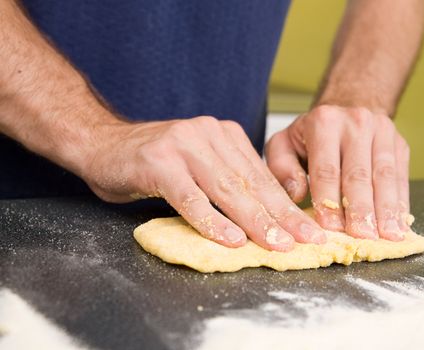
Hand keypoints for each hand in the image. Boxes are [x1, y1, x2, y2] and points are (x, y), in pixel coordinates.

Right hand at [81, 116, 326, 250]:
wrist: (101, 143)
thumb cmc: (153, 162)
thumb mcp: (199, 165)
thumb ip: (226, 181)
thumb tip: (264, 217)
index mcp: (224, 135)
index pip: (262, 176)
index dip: (286, 206)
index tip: (308, 230)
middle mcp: (209, 134)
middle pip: (251, 183)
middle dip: (281, 217)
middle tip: (305, 242)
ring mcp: (184, 146)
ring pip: (227, 190)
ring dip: (254, 222)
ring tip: (277, 245)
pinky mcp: (160, 163)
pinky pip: (191, 198)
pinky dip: (212, 221)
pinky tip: (230, 241)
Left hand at [265, 105, 409, 240]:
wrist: (346, 108)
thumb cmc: (310, 135)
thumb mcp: (283, 144)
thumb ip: (282, 167)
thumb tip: (297, 193)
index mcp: (323, 123)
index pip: (326, 169)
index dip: (329, 201)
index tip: (331, 228)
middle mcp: (355, 123)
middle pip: (358, 175)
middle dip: (361, 210)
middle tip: (362, 237)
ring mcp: (382, 131)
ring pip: (384, 176)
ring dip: (387, 209)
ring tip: (387, 236)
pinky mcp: (399, 143)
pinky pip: (401, 176)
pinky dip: (401, 203)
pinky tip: (399, 224)